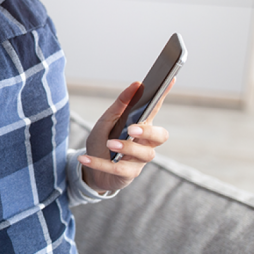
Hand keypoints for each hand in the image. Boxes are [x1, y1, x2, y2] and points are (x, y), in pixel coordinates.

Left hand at [78, 79, 172, 193]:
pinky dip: (99, 163)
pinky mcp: (128, 174)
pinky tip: (84, 158)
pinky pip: (118, 169)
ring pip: (144, 154)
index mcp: (141, 125)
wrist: (89, 170)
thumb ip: (120, 106)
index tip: (169, 78)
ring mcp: (139, 160)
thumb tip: (136, 84)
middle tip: (132, 129)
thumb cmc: (101, 142)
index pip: (155, 109)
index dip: (163, 96)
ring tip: (109, 143)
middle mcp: (145, 143)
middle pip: (160, 136)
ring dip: (126, 148)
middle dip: (148, 131)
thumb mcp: (105, 122)